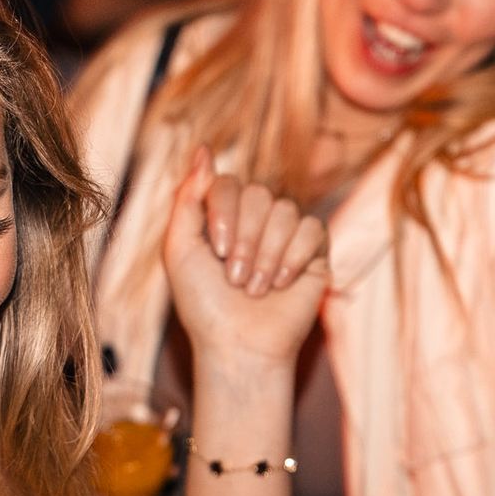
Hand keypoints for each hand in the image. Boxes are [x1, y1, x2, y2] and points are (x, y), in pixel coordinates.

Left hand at [162, 147, 329, 368]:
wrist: (238, 346)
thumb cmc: (204, 304)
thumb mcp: (179, 250)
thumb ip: (186, 199)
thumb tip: (204, 150)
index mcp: (222, 215)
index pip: (226, 183)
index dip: (224, 214)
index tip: (217, 251)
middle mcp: (255, 219)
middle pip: (259, 194)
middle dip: (245, 240)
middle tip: (235, 279)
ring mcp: (286, 232)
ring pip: (285, 211)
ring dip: (267, 255)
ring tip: (255, 289)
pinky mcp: (315, 250)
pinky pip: (312, 228)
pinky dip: (293, 258)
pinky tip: (282, 284)